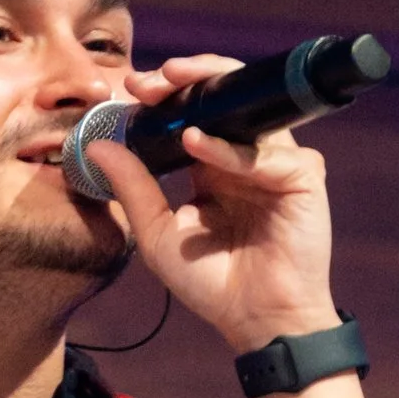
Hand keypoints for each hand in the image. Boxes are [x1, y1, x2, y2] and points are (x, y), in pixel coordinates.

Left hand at [87, 54, 340, 360]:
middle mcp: (246, 158)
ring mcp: (276, 164)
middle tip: (150, 79)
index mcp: (214, 165)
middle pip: (223, 96)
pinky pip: (266, 151)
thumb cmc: (212, 284)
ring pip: (249, 106)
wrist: (257, 320)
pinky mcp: (301, 178)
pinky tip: (196, 144)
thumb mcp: (158, 234)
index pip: (193, 111)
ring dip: (209, 89)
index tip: (131, 88)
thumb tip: (97, 146)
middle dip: (186, 77)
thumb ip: (133, 189)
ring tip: (171, 85)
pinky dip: (229, 147)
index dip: (164, 95)